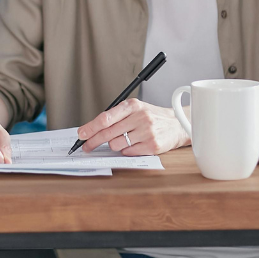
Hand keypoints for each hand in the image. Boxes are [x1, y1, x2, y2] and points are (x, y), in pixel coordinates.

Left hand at [76, 98, 190, 155]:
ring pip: (116, 144)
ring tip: (124, 139)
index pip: (106, 118)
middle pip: (108, 133)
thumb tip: (92, 128)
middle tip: (86, 146)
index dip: (91, 127)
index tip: (81, 134)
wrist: (177, 124)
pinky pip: (128, 152)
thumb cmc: (151, 117)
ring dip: (115, 145)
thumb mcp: (134, 109)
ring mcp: (147, 132)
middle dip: (93, 141)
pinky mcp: (152, 146)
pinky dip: (126, 150)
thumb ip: (116, 116)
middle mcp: (140, 117)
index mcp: (132, 105)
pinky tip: (134, 144)